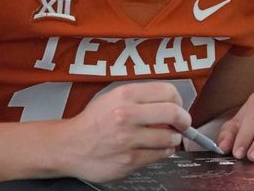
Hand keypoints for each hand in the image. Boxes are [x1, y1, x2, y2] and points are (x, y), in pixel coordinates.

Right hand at [63, 82, 190, 181]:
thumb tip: (171, 103)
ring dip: (174, 138)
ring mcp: (128, 139)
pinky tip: (156, 148)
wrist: (70, 146)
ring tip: (167, 137)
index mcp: (125, 95)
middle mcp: (127, 115)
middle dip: (184, 120)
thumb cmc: (93, 122)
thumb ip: (141, 98)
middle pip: (173, 113)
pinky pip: (160, 155)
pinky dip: (164, 151)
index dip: (179, 101)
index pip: (168, 92)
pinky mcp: (130, 160)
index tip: (179, 106)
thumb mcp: (113, 97)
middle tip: (184, 123)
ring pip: (170, 137)